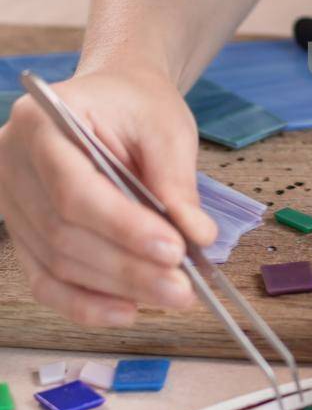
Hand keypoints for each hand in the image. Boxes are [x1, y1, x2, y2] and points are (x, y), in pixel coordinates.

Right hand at [0, 66, 217, 328]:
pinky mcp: (23, 232)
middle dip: (127, 268)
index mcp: (41, 123)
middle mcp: (12, 163)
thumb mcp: (166, 127)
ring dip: (116, 289)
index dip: (122, 227)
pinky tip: (128, 311)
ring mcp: (11, 201)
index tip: (173, 250)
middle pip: (64, 234)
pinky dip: (86, 303)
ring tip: (172, 295)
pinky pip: (46, 279)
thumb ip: (176, 180)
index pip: (74, 189)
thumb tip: (196, 236)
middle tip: (182, 287)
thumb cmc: (135, 106)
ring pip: (56, 263)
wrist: (111, 98)